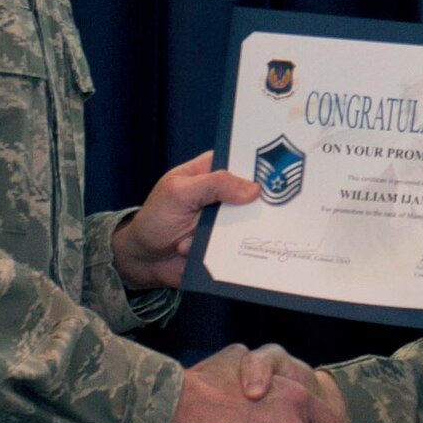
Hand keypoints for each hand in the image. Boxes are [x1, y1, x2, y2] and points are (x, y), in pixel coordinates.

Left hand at [112, 151, 257, 290]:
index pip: (240, 160)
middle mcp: (222, 195)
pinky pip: (243, 245)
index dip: (259, 164)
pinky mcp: (228, 244)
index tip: (278, 169)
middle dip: (256, 202)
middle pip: (253, 193)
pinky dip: (231, 250)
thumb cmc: (155, 220)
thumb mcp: (178, 194)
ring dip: (234, 231)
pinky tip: (204, 252)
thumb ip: (213, 185)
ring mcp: (226, 221)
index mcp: (210, 172)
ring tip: (202, 236)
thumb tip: (253, 189)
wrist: (144, 262)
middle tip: (250, 209)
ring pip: (250, 222)